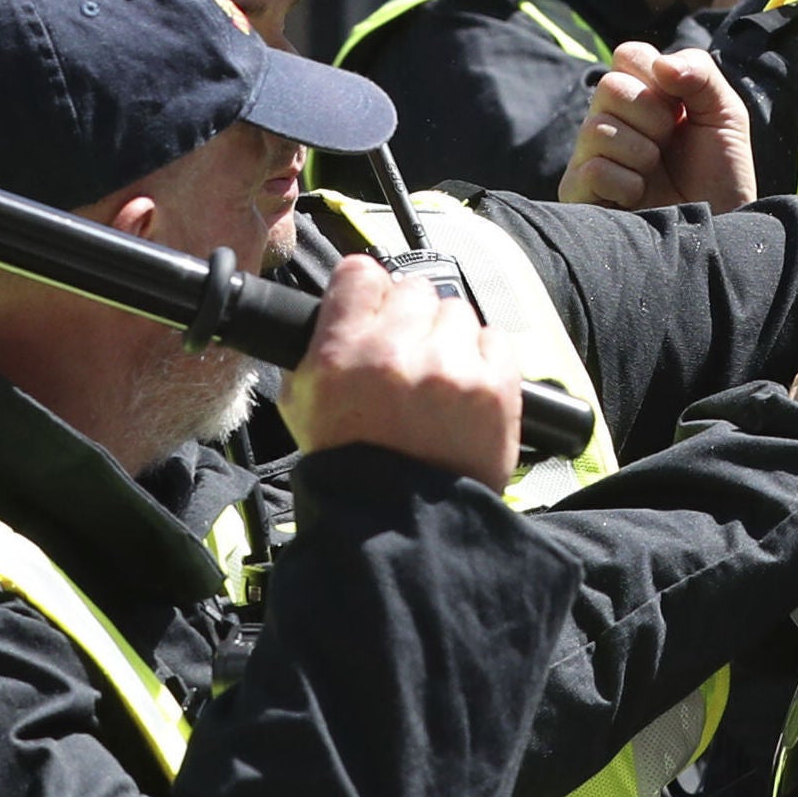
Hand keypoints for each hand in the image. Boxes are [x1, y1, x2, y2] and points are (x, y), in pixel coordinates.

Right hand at [280, 256, 520, 492]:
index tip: (373, 311)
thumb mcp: (303, 403)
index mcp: (341, 351)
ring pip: (456, 312)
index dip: (367, 293)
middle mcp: (395, 350)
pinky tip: (467, 392)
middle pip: (413, 289)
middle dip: (410, 320)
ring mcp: (450, 366)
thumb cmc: (352, 467)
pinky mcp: (494, 385)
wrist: (404, 524)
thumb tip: (343, 308)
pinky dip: (484, 360)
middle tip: (407, 359)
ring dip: (448, 340)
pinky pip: (494, 338)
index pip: (360, 272)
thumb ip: (319, 347)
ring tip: (438, 384)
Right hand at [559, 43, 757, 213]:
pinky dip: (627, 184)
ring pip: (597, 128)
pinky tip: (639, 197)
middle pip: (610, 87)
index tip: (679, 108)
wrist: (719, 229)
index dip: (657, 77)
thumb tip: (661, 66)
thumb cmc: (719, 174)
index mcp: (639, 94)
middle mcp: (608, 119)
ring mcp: (589, 154)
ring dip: (642, 153)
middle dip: (653, 116)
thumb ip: (699, 74)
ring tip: (654, 174)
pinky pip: (592, 171)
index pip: (627, 55)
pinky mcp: (579, 192)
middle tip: (668, 144)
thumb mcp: (724, 113)